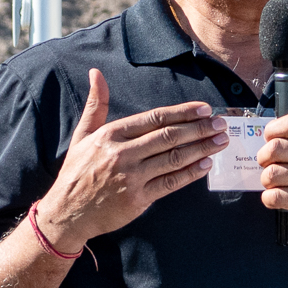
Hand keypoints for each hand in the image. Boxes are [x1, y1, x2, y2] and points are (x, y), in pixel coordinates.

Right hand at [38, 70, 225, 247]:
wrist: (66, 213)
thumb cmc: (77, 172)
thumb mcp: (82, 135)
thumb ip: (96, 104)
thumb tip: (96, 73)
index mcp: (111, 135)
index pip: (154, 118)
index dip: (182, 112)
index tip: (204, 109)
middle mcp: (122, 153)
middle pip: (169, 136)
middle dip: (199, 128)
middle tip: (221, 123)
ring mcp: (131, 177)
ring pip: (174, 158)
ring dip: (201, 148)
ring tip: (221, 141)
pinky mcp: (138, 199)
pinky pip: (170, 183)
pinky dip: (190, 173)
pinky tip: (206, 164)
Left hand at [257, 113, 287, 247]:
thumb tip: (269, 139)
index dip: (272, 131)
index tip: (270, 140)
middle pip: (276, 148)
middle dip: (264, 159)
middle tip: (268, 165)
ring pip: (272, 173)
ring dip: (267, 182)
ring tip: (277, 184)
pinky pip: (275, 196)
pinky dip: (270, 199)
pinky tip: (278, 198)